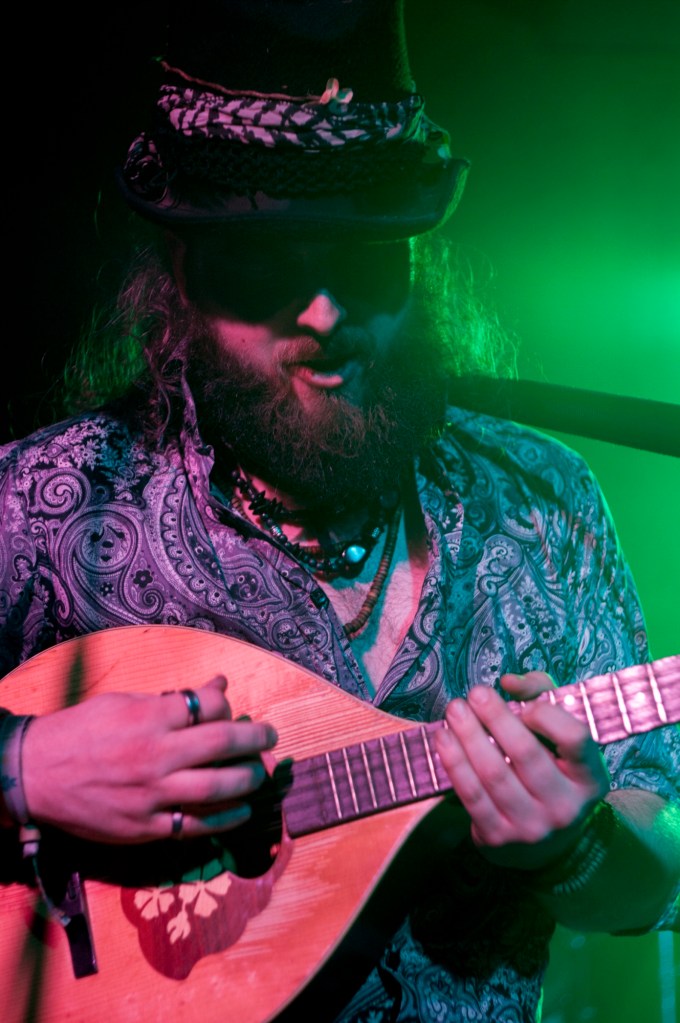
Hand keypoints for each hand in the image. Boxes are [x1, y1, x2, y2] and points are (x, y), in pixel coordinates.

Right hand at [21, 675, 277, 843]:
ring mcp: (150, 795)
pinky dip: (224, 820)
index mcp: (149, 718)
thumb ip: (173, 699)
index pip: (207, 707)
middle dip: (254, 739)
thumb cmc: (81, 730)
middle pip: (221, 745)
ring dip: (247, 780)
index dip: (227, 705)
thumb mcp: (125, 702)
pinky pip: (194, 825)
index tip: (231, 708)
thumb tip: (219, 685)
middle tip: (270, 737)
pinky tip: (241, 812)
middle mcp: (154, 756)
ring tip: (259, 773)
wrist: (34, 773)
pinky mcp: (143, 828)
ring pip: (216, 788)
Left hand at [434, 671, 610, 870]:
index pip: (575, 739)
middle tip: (475, 693)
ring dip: (468, 735)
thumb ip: (541, 696)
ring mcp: (532, 827)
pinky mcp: (499, 838)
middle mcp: (565, 807)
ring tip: (455, 710)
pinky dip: (454, 763)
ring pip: (494, 773)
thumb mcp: (559, 736)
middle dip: (495, 717)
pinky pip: (471, 795)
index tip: (526, 705)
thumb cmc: (551, 771)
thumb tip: (509, 681)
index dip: (548, 716)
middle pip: (526, 753)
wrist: (546, 843)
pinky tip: (444, 738)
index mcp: (590, 778)